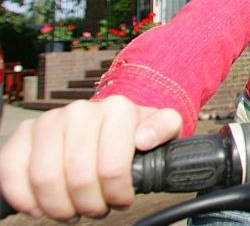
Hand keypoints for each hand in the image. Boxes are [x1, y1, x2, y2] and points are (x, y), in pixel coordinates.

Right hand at [0, 95, 181, 220]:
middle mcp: (80, 111)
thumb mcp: (162, 127)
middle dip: (90, 204)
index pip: (111, 168)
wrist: (107, 122)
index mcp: (116, 110)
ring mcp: (49, 122)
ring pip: (44, 179)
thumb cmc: (132, 131)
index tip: (121, 200)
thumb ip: (164, 128)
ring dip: (59, 206)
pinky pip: (11, 171)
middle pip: (78, 178)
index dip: (116, 194)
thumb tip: (144, 138)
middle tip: (97, 208)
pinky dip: (24, 197)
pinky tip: (40, 206)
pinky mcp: (23, 135)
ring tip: (74, 209)